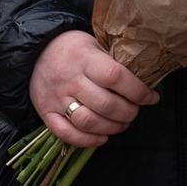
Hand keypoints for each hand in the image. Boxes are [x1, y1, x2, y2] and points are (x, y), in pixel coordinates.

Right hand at [29, 30, 158, 147]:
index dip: (137, 91)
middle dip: (129, 112)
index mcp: (83, 58)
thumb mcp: (95, 44)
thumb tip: (145, 85)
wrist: (36, 52)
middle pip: (105, 104)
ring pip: (88, 122)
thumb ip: (114, 63)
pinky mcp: (46, 112)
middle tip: (134, 110)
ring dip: (112, 128)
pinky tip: (101, 137)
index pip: (115, 77)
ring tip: (120, 123)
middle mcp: (69, 79)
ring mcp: (56, 98)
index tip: (150, 97)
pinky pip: (66, 134)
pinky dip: (87, 141)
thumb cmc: (73, 49)